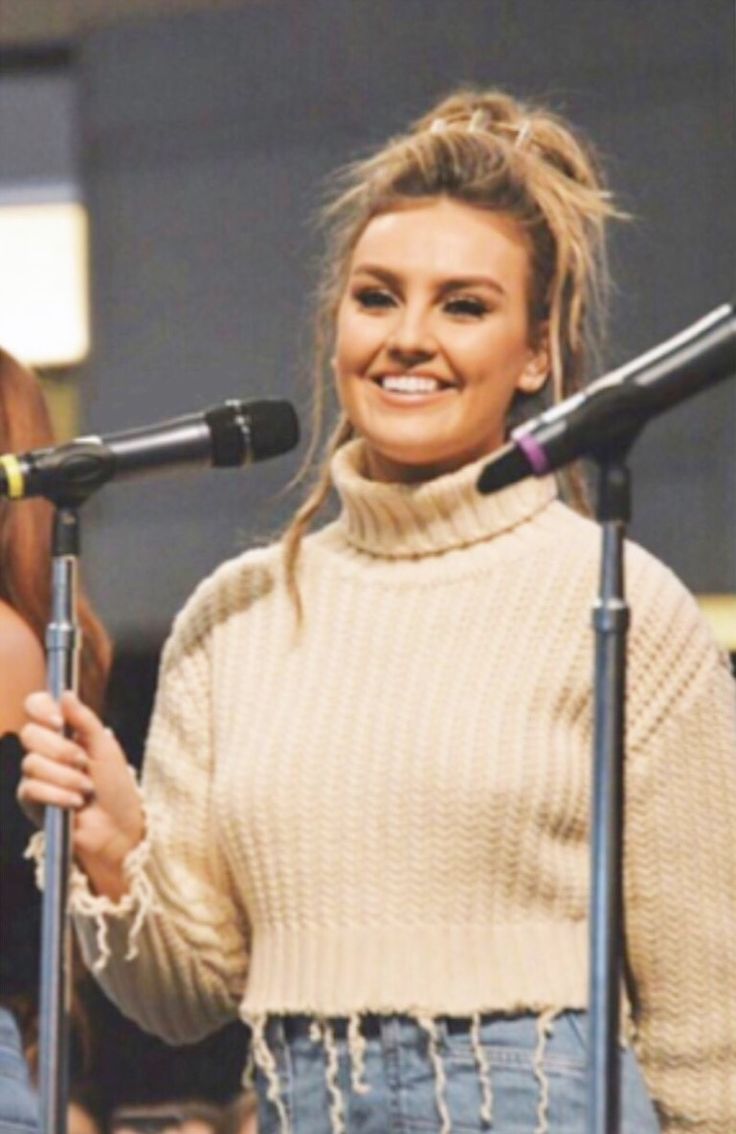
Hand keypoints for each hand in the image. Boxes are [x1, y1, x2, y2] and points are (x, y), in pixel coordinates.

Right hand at [18, 690, 145, 900]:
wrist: (117, 828)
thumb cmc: (116, 788)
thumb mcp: (106, 748)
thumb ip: (85, 721)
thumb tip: (65, 693)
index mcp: (64, 732)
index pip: (36, 707)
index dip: (41, 709)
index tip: (59, 722)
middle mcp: (46, 751)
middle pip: (30, 734)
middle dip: (61, 750)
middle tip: (83, 762)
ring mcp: (36, 776)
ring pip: (31, 763)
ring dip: (65, 777)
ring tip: (86, 789)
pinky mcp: (31, 801)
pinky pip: (31, 789)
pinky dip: (57, 795)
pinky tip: (75, 803)